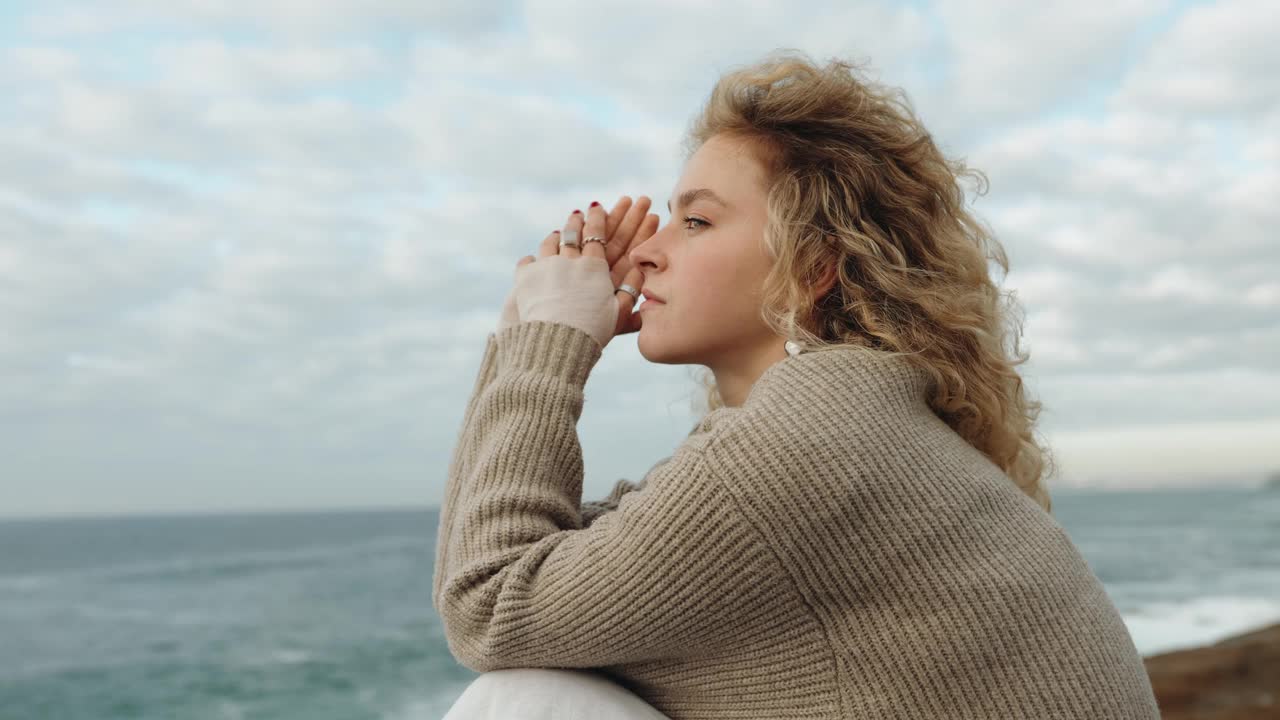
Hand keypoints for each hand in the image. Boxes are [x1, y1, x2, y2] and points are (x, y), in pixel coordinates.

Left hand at [498, 196, 659, 344]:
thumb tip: (639, 270)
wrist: (557, 342)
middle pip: (572, 232)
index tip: (598, 207)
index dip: (598, 218)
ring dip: (555, 235)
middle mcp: (569, 260)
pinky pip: (528, 262)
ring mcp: (545, 266)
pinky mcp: (526, 277)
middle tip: (579, 212)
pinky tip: (533, 259)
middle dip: (577, 220)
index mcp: (593, 266)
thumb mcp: (618, 313)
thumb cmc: (592, 331)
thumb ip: (630, 290)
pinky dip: (532, 260)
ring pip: (550, 243)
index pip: (596, 234)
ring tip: (556, 232)